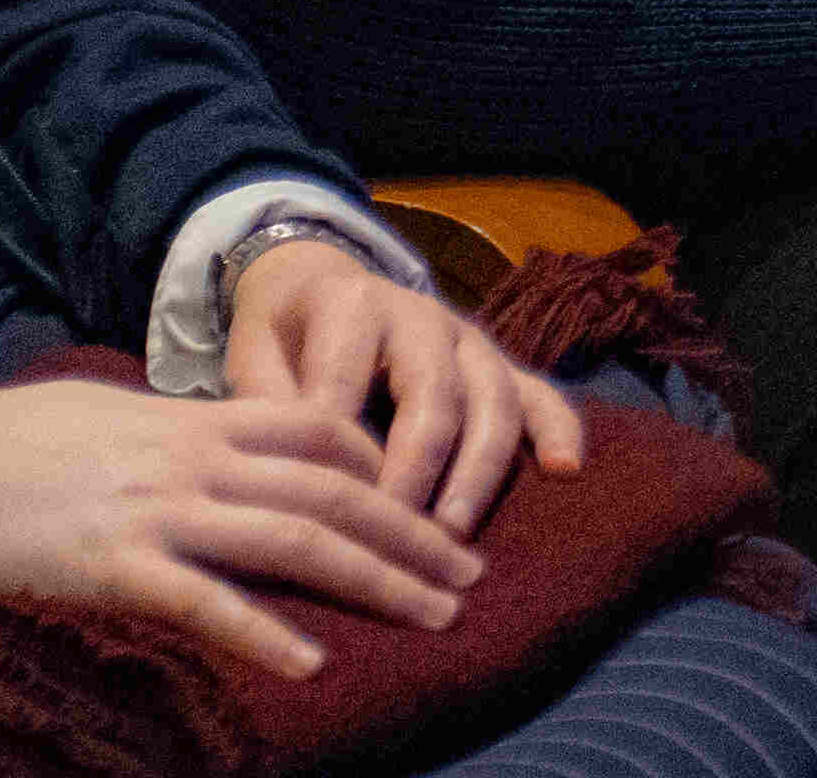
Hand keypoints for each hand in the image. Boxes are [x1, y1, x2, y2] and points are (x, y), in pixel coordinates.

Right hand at [0, 377, 479, 679]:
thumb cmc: (12, 438)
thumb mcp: (113, 411)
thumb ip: (179, 427)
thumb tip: (221, 443)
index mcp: (195, 419)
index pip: (321, 431)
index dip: (384, 468)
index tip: (425, 504)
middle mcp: (194, 460)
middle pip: (334, 492)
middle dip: (412, 534)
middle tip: (469, 576)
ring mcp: (159, 513)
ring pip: (296, 542)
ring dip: (376, 580)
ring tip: (435, 615)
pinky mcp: (117, 567)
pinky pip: (207, 601)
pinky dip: (265, 632)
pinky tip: (312, 663)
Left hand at [224, 231, 586, 537]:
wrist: (318, 282)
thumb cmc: (282, 337)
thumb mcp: (250, 356)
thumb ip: (264, 406)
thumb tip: (281, 477)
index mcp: (352, 305)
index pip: (346, 382)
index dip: (336, 451)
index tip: (327, 514)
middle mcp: (420, 314)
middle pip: (432, 393)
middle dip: (418, 469)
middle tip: (399, 534)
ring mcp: (468, 339)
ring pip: (492, 398)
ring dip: (478, 469)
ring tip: (455, 532)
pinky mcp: (499, 362)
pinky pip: (540, 391)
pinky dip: (559, 427)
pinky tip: (565, 470)